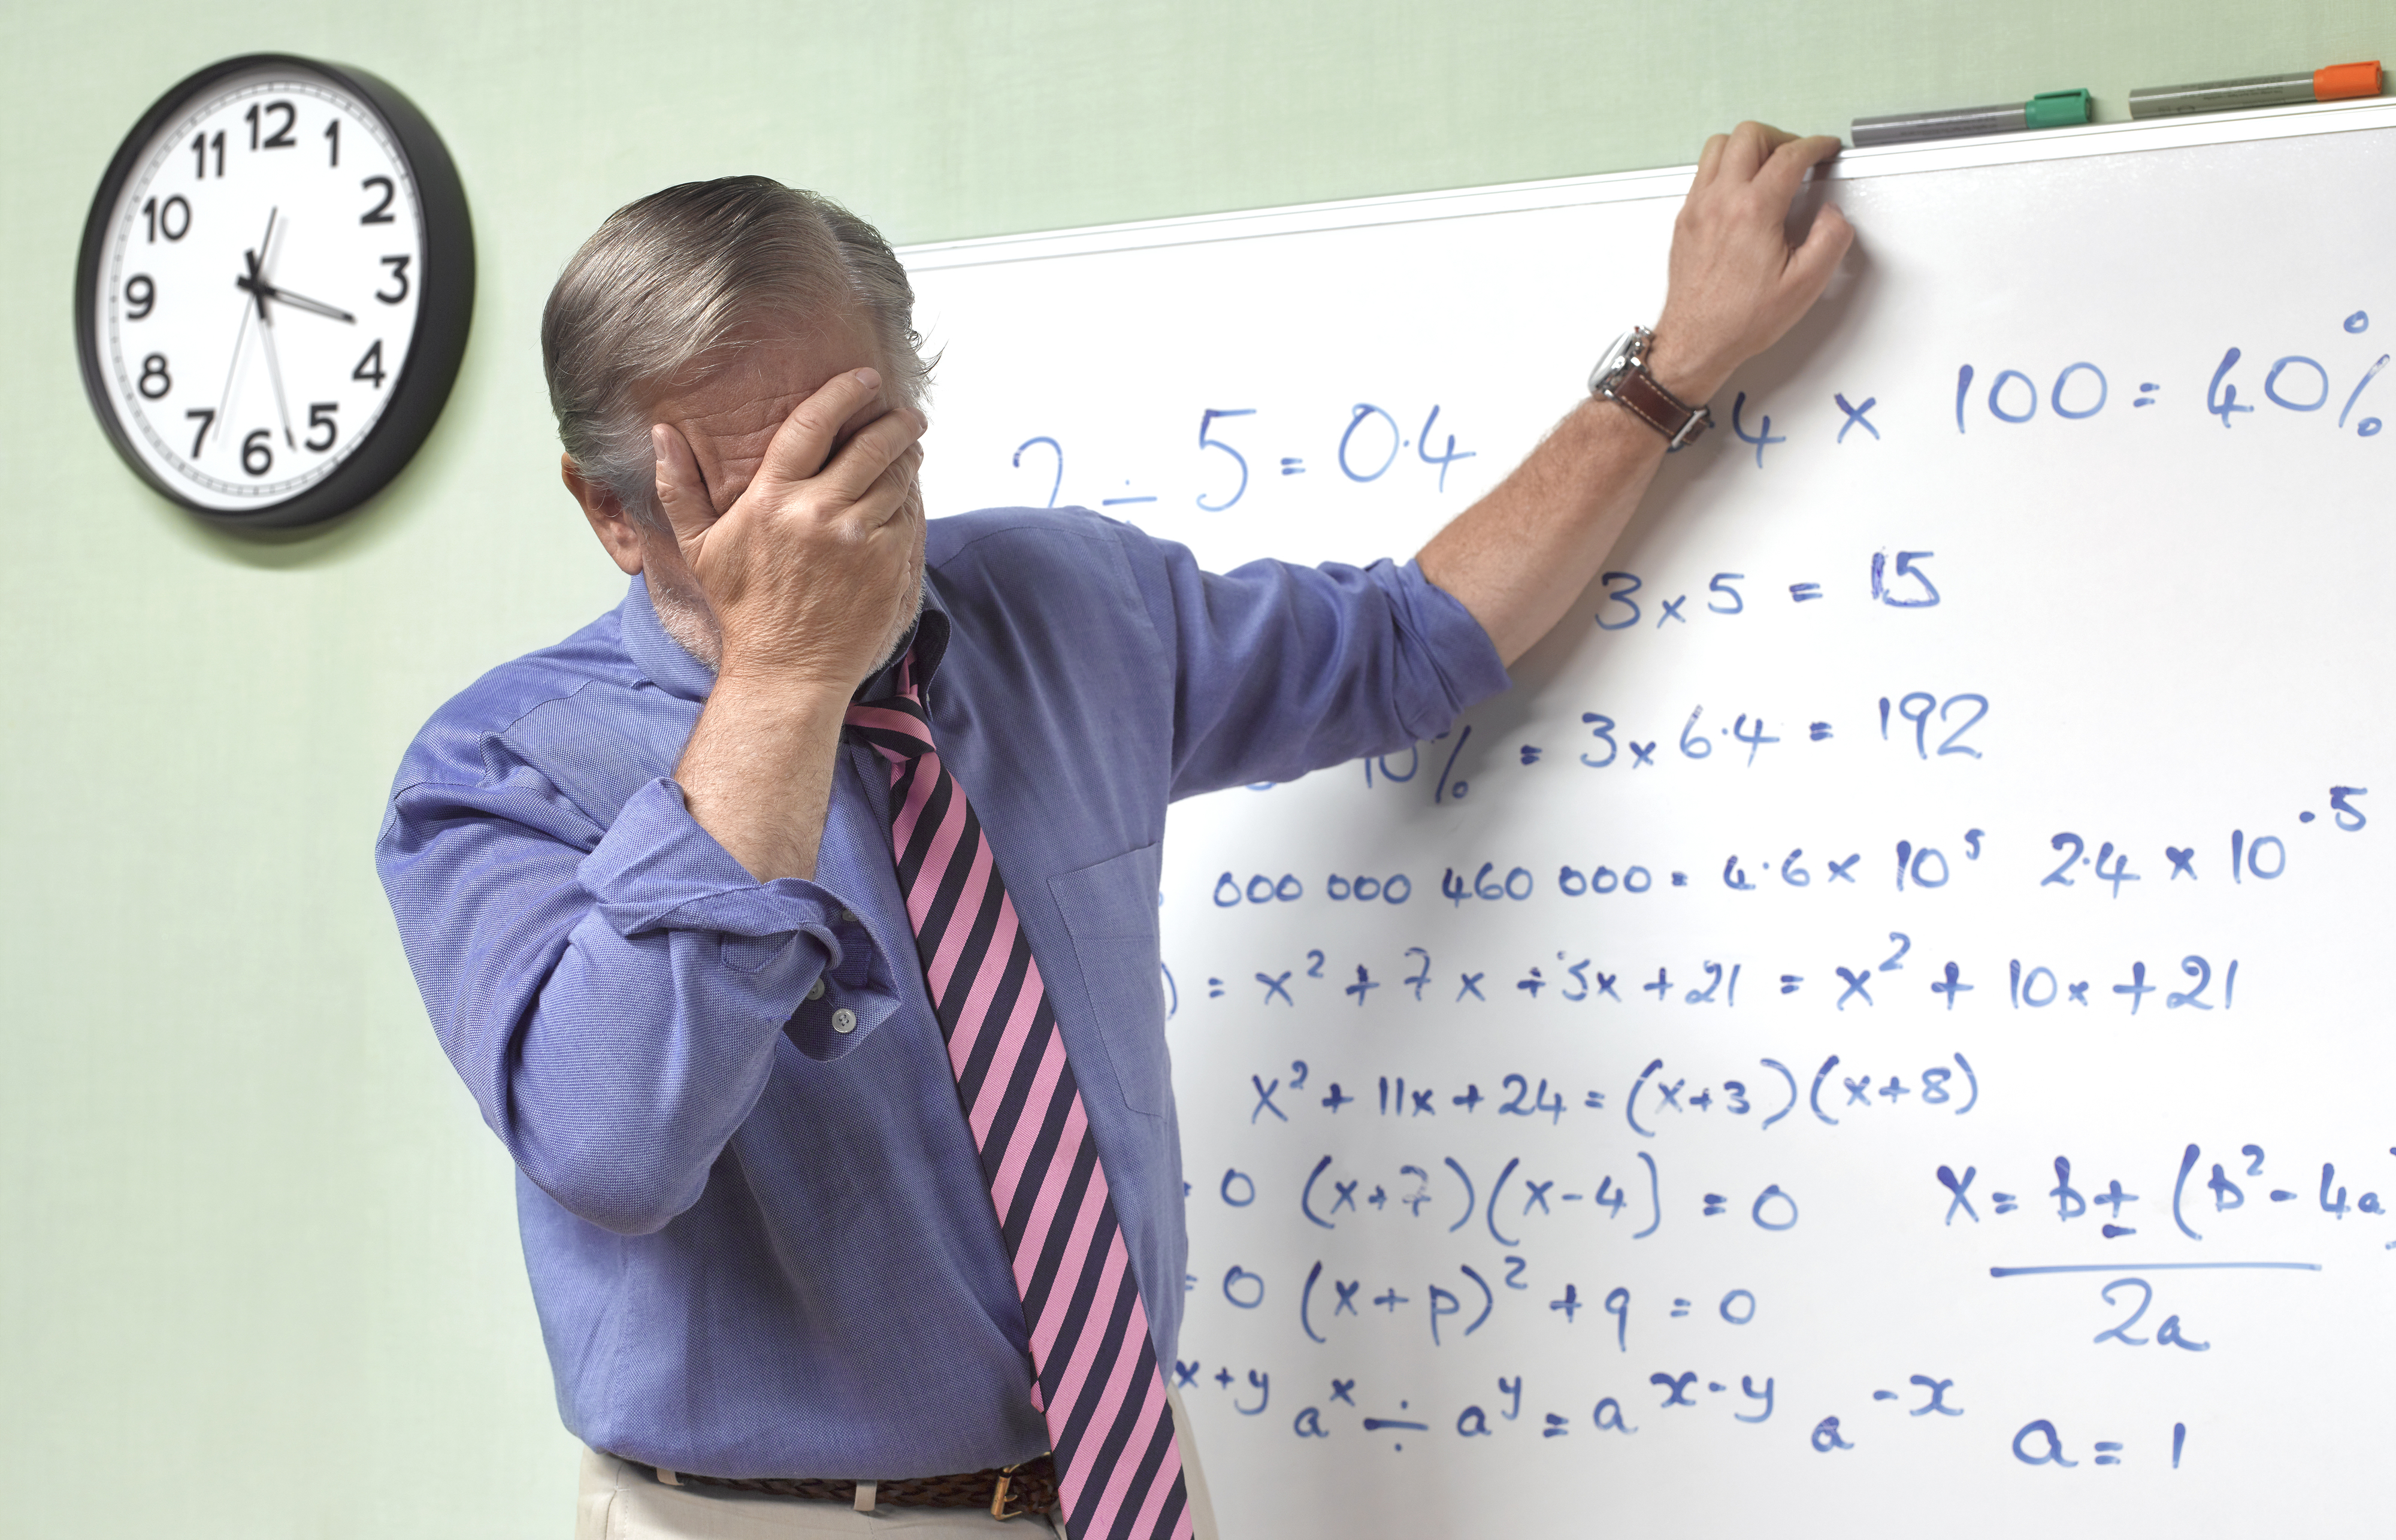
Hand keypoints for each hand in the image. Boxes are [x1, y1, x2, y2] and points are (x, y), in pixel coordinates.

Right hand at [652, 368, 926, 692]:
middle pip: (871, 444)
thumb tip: (661, 432)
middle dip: (894, 421)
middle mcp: (819, 513)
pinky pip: (910, 516)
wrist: (787, 672)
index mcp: (772, 499)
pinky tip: (909, 492)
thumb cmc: (744, 609)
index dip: (843, 393)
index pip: (814, 424)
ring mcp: (860, 539)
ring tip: (910, 446)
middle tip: (906, 413)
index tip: (863, 379)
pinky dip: (913, 498)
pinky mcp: (889, 565)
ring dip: (909, 456)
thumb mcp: (700, 547)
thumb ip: (679, 487)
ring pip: (898, 477)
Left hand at [1649, 123, 1852, 401]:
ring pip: (1719, 146)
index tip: (1825, 150)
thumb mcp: (1805, 284)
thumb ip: (1830, 239)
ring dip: (1748, 147)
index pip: (1790, 155)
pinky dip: (1726, 168)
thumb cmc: (1740, 320)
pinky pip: (1703, 173)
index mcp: (1753, 210)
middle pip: (1749, 135)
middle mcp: (1720, 201)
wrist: (1697, 342)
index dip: (1815, 146)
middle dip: (1780, 138)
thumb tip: (1833, 214)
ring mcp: (1697, 207)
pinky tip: (1741, 188)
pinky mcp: (1685, 219)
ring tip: (1768, 166)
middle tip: (1797, 157)